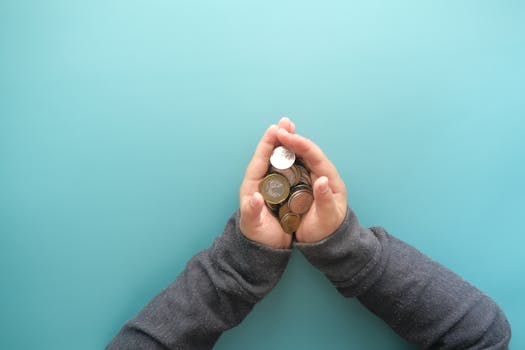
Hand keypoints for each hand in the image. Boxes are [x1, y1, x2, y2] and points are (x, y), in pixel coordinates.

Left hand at [239, 118, 295, 248]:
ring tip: (293, 128)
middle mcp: (261, 182)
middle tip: (287, 121)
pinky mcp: (282, 190)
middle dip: (278, 137)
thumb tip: (255, 198)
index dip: (266, 144)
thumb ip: (252, 212)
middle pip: (269, 154)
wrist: (264, 249)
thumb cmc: (257, 237)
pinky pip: (288, 169)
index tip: (274, 129)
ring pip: (279, 159)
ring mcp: (272, 185)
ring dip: (286, 143)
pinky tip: (301, 149)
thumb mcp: (253, 226)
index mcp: (252, 186)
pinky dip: (293, 157)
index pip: (259, 160)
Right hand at [276, 126, 346, 242]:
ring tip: (275, 132)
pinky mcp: (304, 183)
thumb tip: (323, 179)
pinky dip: (285, 155)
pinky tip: (275, 150)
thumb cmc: (328, 230)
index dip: (299, 143)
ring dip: (288, 143)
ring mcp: (313, 177)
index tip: (284, 135)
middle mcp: (322, 174)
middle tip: (277, 127)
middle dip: (292, 138)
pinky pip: (294, 165)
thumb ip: (325, 199)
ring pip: (300, 155)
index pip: (314, 155)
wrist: (328, 241)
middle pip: (306, 150)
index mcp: (330, 178)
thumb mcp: (328, 218)